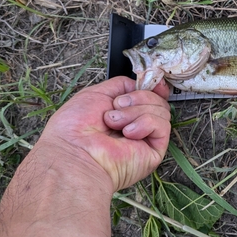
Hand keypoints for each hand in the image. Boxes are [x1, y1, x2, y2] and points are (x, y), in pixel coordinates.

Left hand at [40, 76, 171, 191]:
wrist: (74, 154)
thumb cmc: (74, 128)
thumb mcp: (95, 93)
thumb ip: (120, 85)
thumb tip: (139, 83)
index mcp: (123, 113)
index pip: (150, 96)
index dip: (154, 87)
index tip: (153, 82)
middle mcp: (136, 126)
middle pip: (157, 100)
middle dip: (138, 98)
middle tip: (117, 107)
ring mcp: (145, 138)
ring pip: (161, 110)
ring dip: (136, 111)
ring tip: (116, 122)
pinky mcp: (154, 151)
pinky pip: (162, 125)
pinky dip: (145, 123)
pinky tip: (128, 132)